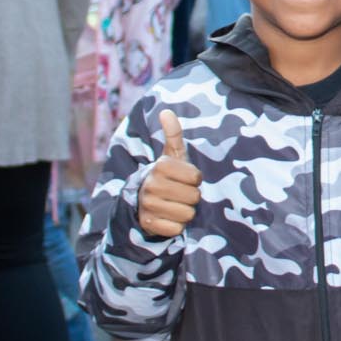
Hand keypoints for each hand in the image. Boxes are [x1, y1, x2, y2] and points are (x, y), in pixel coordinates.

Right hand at [138, 109, 202, 238]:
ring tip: (173, 205)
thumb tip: (166, 111)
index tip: (184, 179)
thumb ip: (173, 134)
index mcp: (160, 166)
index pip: (196, 177)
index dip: (194, 180)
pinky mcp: (148, 224)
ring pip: (187, 214)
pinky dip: (176, 226)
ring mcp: (148, 205)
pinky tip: (167, 218)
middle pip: (194, 197)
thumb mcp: (172, 155)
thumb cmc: (168, 176)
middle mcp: (151, 185)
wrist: (144, 201)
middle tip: (178, 193)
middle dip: (191, 197)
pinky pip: (177, 229)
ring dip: (184, 212)